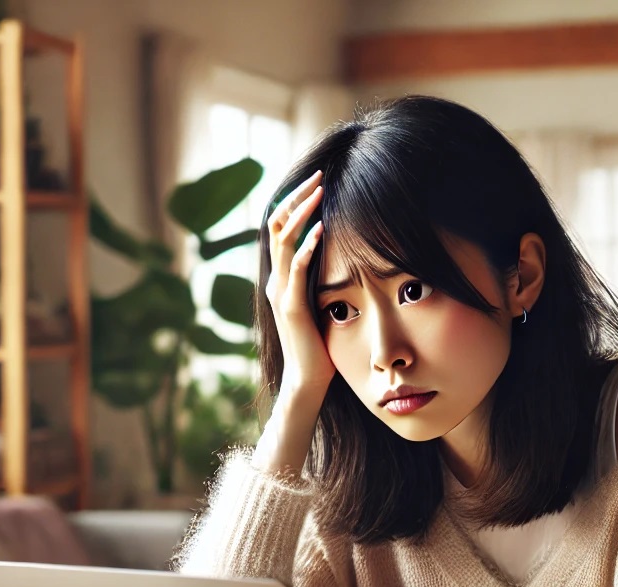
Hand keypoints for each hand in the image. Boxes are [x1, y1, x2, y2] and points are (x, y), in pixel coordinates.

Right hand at [264, 170, 332, 399]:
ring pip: (283, 241)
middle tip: (318, 176)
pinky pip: (295, 270)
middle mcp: (275, 281)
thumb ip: (321, 280)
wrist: (307, 380)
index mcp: (281, 278)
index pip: (281, 229)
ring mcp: (280, 293)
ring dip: (301, 213)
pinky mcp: (289, 307)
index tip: (315, 182)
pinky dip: (307, 247)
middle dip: (297, 198)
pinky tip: (320, 229)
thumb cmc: (319, 345)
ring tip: (319, 192)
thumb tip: (342, 257)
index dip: (294, 203)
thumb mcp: (320, 303)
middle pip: (277, 226)